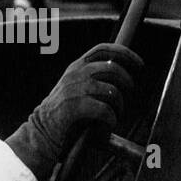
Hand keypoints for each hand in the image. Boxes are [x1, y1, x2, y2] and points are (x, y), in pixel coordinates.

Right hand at [6, 42, 142, 180]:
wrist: (41, 132)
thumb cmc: (64, 114)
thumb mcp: (76, 89)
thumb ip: (94, 80)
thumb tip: (122, 78)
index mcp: (76, 67)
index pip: (103, 49)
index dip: (125, 54)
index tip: (139, 64)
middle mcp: (75, 74)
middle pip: (113, 68)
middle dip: (127, 82)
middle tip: (128, 95)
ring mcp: (73, 89)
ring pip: (112, 91)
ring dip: (119, 106)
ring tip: (115, 116)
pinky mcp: (73, 107)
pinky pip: (104, 110)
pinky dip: (111, 120)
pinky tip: (106, 126)